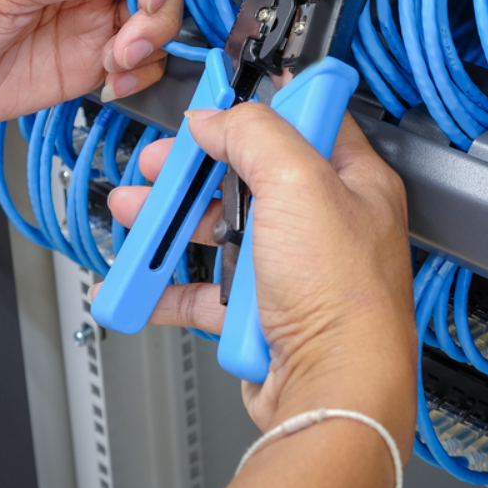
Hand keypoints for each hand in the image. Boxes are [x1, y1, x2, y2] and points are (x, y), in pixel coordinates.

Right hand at [104, 105, 416, 454]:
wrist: (332, 389)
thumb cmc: (343, 297)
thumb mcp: (298, 183)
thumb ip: (255, 135)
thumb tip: (217, 117)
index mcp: (351, 180)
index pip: (304, 120)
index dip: (259, 107)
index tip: (218, 99)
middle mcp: (326, 221)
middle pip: (250, 175)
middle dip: (196, 167)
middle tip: (160, 161)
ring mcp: (294, 267)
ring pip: (223, 231)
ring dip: (174, 220)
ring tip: (136, 211)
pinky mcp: (264, 311)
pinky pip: (209, 290)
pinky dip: (172, 285)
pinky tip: (144, 278)